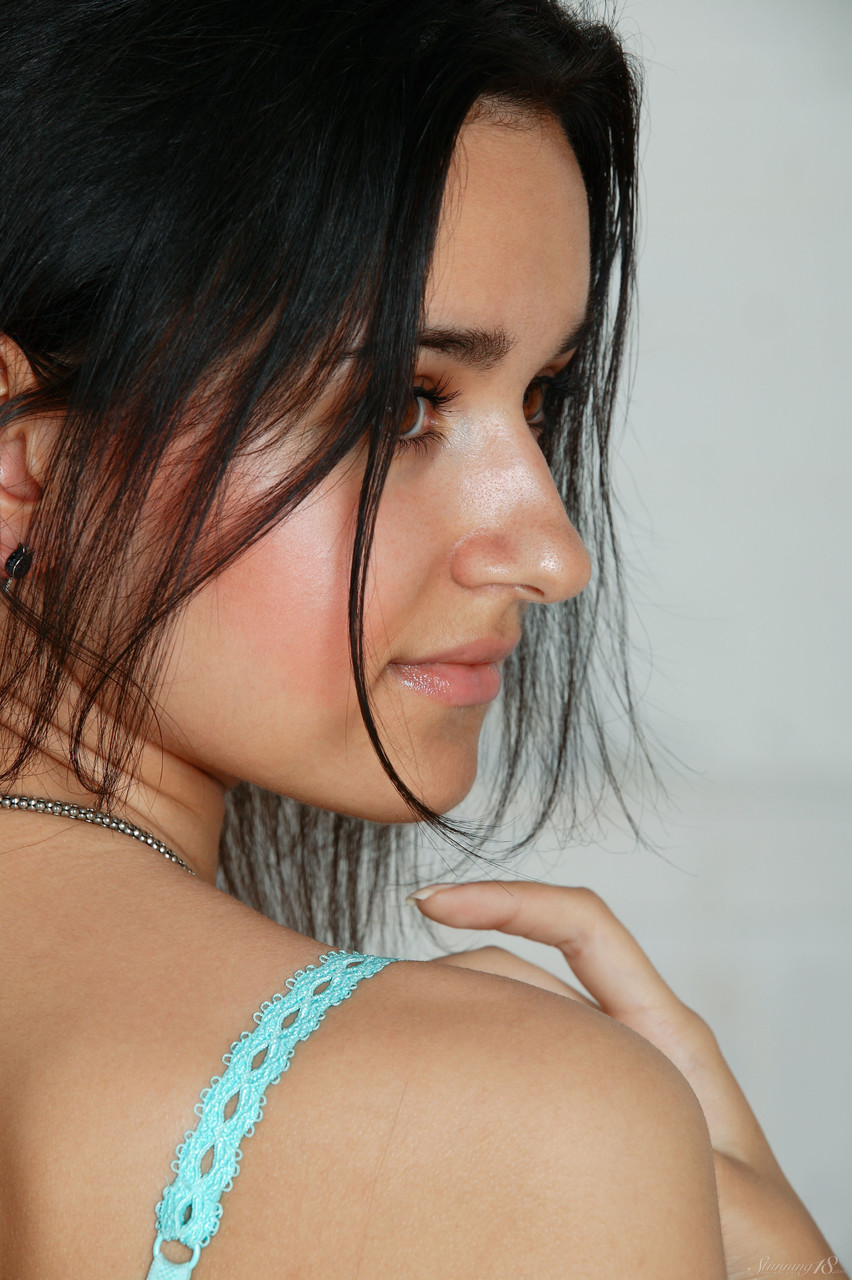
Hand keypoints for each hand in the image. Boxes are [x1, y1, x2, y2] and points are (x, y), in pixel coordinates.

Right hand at [410, 879, 845, 1279]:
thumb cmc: (764, 1243)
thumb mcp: (728, 1193)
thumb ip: (671, 1156)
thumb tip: (587, 1126)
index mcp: (665, 1031)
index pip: (580, 926)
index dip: (508, 899)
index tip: (432, 902)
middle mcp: (625, 1040)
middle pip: (526, 971)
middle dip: (457, 965)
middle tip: (381, 995)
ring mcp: (596, 1079)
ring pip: (512, 1022)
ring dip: (458, 1016)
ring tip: (390, 1033)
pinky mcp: (571, 1122)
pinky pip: (511, 1076)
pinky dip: (469, 1065)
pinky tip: (427, 1090)